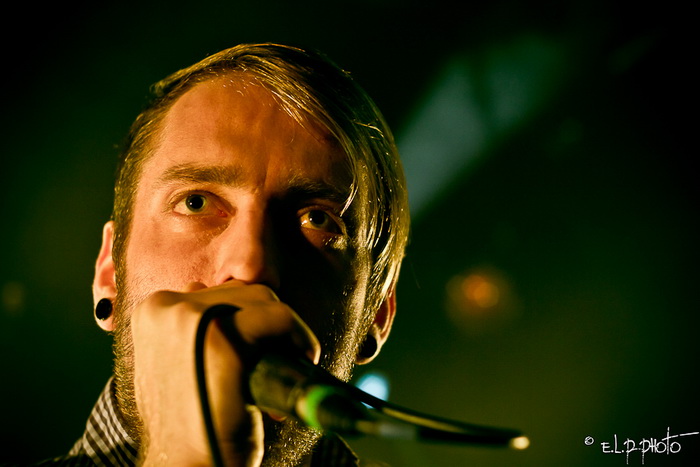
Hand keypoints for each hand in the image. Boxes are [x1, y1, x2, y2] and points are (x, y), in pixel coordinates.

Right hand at [130, 280, 320, 465]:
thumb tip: (221, 292)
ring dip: (284, 333)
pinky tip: (302, 362)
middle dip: (266, 327)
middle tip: (268, 368)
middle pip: (244, 291)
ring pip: (265, 298)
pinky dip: (301, 339)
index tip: (253, 355)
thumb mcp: (176, 361)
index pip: (220, 291)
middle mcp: (167, 306)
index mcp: (153, 309)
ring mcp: (193, 319)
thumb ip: (194, 326)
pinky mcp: (224, 339)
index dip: (247, 321)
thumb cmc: (190, 420)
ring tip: (279, 370)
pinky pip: (281, 317)